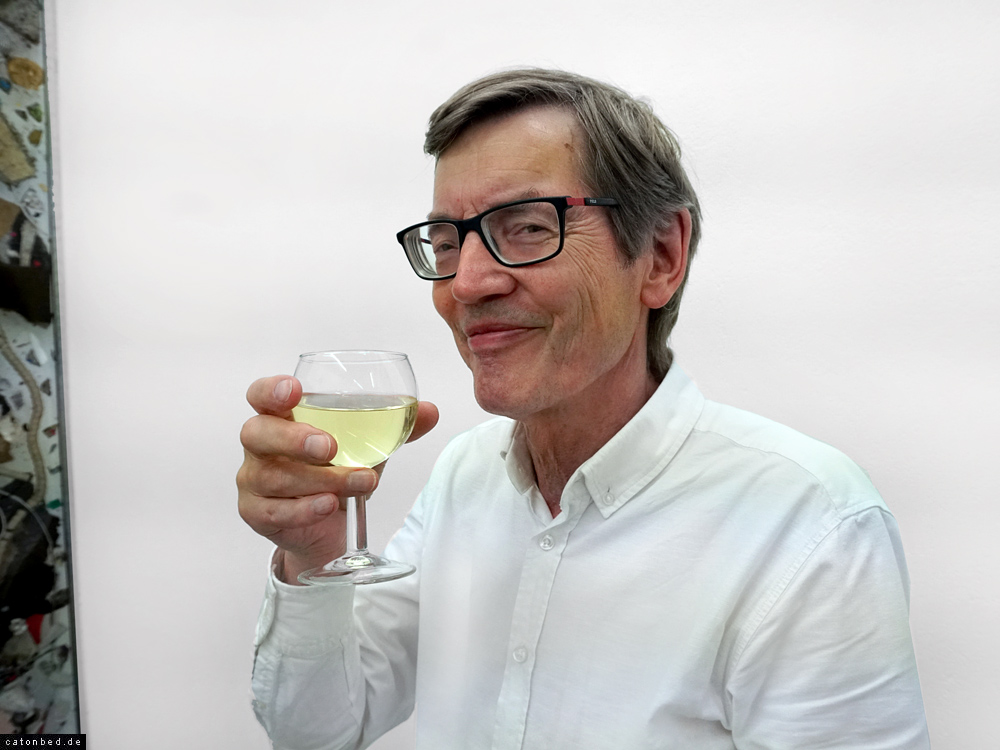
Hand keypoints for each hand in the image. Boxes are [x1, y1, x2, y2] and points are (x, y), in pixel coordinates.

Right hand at [237, 375, 438, 583]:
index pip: (261, 395)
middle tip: (329, 447)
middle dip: (294, 438)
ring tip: (361, 482)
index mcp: (282, 416)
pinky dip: (305, 509)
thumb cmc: (339, 469)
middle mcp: (260, 445)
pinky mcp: (255, 512)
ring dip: (323, 480)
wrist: (328, 524)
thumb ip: (396, 427)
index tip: (295, 391)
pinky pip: (275, 511)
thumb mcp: (368, 445)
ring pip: (275, 476)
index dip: (271, 390)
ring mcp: (253, 480)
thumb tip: (430, 410)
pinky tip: (329, 505)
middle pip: (258, 433)